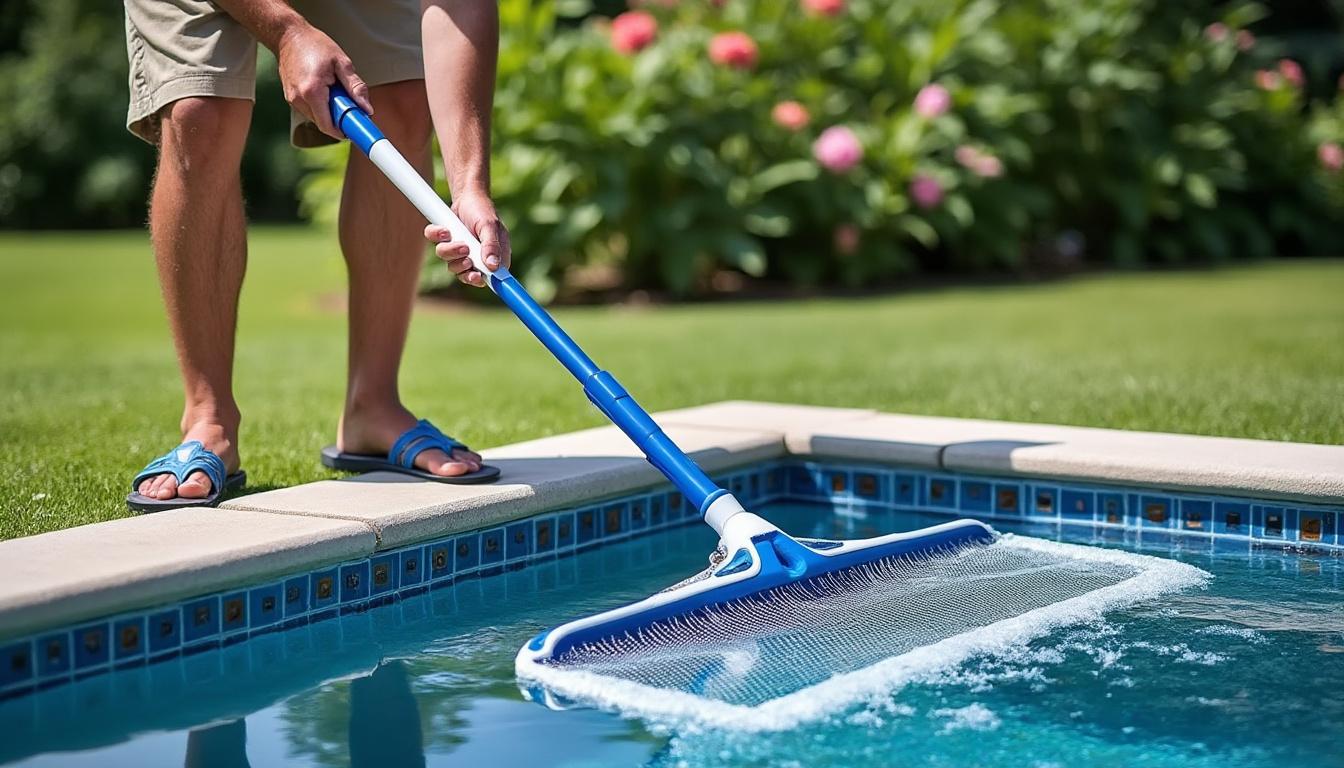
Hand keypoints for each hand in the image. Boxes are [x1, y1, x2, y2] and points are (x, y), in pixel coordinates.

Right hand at [276, 23, 371, 138]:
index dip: (343, 131)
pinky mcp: (290, 97)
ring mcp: (292, 99)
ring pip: (316, 117)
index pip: (328, 126)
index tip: (355, 128)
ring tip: (334, 90)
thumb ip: (355, 87)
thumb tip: (367, 109)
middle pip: (323, 123)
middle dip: (338, 118)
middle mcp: (299, 99)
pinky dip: (320, 105)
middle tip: (349, 103)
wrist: (288, 36)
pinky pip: (309, 110)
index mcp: (312, 92)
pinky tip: (324, 89)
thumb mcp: (342, 62)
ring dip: (329, 111)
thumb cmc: (315, 45)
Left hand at [425, 191, 511, 287]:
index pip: (490, 279)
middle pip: (466, 277)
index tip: (476, 276)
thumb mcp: (490, 227)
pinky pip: (436, 249)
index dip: (480, 280)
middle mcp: (477, 260)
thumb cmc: (483, 212)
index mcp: (493, 258)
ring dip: (450, 251)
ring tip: (452, 235)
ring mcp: (461, 255)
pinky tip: (444, 230)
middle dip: (462, 267)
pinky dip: (437, 238)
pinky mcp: (447, 246)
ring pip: (450, 265)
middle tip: (466, 258)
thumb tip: (493, 266)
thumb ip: (492, 246)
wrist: (468, 197)